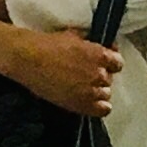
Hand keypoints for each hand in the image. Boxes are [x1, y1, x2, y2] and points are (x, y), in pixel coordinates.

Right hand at [0, 27, 120, 121]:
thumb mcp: (74, 35)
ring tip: (83, 87)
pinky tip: (90, 101)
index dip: (111, 62)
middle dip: (101, 76)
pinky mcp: (80, 105)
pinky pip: (101, 110)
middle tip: (87, 73)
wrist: (28, 59)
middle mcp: (98, 74)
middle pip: (110, 79)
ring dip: (97, 90)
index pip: (118, 62)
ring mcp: (90, 91)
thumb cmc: (48, 44)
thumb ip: (92, 43)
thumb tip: (104, 46)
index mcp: (99, 55)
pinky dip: (99, 106)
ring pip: (105, 94)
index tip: (103, 62)